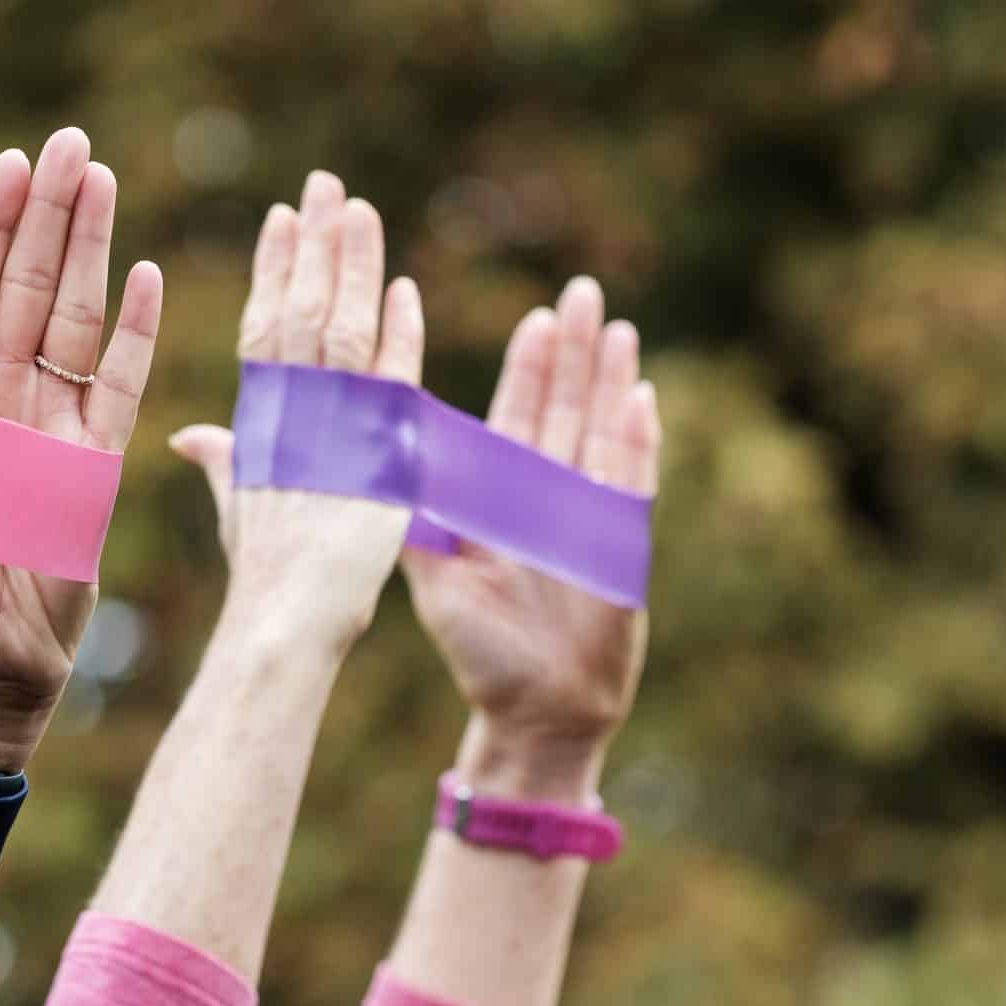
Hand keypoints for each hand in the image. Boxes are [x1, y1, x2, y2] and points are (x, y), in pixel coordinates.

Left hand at [0, 130, 161, 773]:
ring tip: (102, 179)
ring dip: (91, 248)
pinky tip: (145, 274)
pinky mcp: (95, 461)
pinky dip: (134, 330)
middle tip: (69, 142)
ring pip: (76, 314)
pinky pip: (119, 381)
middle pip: (29, 282)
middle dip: (49, 211)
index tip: (10, 160)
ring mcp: (52, 422)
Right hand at [170, 171, 424, 656]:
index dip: (276, 267)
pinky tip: (405, 288)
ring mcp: (334, 422)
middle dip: (316, 242)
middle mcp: (293, 408)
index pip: (267, 322)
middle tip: (326, 183)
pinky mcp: (378, 445)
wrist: (289, 613)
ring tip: (360, 209)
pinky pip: (392, 376)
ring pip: (345, 326)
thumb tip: (190, 435)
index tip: (285, 216)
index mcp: (259, 412)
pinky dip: (400, 332)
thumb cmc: (262, 571)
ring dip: (354, 265)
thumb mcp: (238, 503)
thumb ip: (223, 457)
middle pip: (305, 307)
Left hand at [404, 277, 659, 798]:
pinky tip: (642, 396)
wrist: (533, 712)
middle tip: (583, 292)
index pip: (517, 416)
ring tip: (618, 326)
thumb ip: (409, 521)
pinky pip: (632, 483)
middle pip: (566, 407)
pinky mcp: (621, 544)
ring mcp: (590, 515)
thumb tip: (363, 464)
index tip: (536, 318)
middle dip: (575, 352)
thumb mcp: (433, 579)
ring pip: (602, 431)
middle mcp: (549, 494)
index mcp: (503, 494)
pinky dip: (637, 441)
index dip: (529, 368)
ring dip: (610, 379)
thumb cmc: (478, 650)